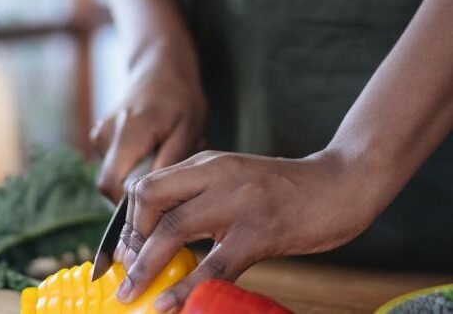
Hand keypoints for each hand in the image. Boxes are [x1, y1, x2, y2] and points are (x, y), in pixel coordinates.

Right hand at [91, 54, 206, 202]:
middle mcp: (105, 135)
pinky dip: (135, 162)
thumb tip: (154, 196)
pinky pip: (116, 162)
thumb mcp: (188, 127)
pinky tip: (155, 146)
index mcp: (127, 133)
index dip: (132, 203)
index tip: (161, 200)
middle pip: (111, 184)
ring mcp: (100, 134)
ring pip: (116, 174)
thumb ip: (170, 161)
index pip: (112, 187)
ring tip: (166, 152)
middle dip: (140, 188)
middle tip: (169, 171)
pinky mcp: (101, 135)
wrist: (160, 66)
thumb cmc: (179, 96)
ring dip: (140, 173)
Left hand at [113, 149, 380, 311]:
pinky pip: (214, 265)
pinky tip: (170, 307)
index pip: (148, 185)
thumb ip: (203, 197)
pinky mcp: (260, 230)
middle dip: (130, 240)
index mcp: (207, 163)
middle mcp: (215, 174)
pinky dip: (187, 289)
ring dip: (145, 266)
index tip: (126, 251)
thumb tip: (167, 234)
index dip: (128, 221)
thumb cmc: (283, 188)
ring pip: (173, 229)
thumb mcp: (235, 181)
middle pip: (149, 200)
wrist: (336, 184)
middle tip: (129, 272)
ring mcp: (237, 201)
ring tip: (131, 294)